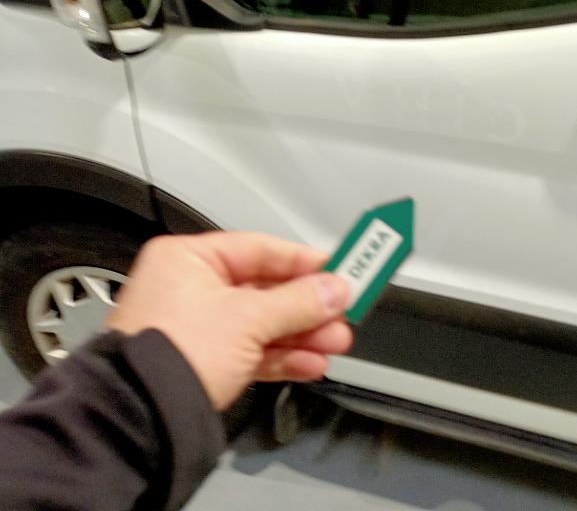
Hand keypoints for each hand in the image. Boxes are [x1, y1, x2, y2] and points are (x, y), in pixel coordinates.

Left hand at [106, 232, 351, 410]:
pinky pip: (252, 352)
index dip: (306, 261)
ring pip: (262, 324)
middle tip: (344, 310)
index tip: (341, 269)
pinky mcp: (203, 363)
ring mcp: (196, 328)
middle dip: (309, 306)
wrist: (141, 418)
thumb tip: (336, 289)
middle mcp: (189, 288)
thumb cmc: (171, 353)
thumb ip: (299, 302)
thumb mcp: (248, 317)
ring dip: (302, 334)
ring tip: (335, 342)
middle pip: (266, 289)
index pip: (261, 249)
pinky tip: (311, 363)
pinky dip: (282, 357)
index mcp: (188, 260)